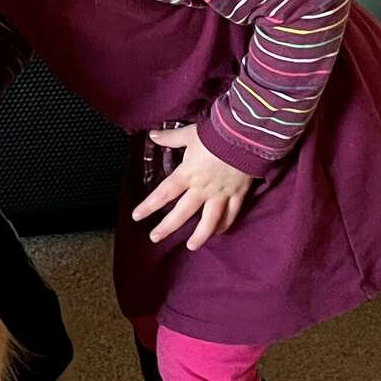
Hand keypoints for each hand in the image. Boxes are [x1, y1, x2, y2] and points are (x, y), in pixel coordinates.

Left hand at [131, 125, 253, 250]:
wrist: (244, 138)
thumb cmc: (214, 135)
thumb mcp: (189, 134)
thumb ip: (171, 137)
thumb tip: (152, 135)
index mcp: (188, 174)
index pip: (164, 193)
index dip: (149, 205)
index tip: (136, 216)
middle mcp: (202, 189)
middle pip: (182, 212)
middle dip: (167, 227)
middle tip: (154, 238)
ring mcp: (221, 194)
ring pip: (209, 221)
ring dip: (199, 235)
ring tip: (191, 246)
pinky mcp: (238, 195)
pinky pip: (231, 214)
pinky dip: (225, 225)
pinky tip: (219, 232)